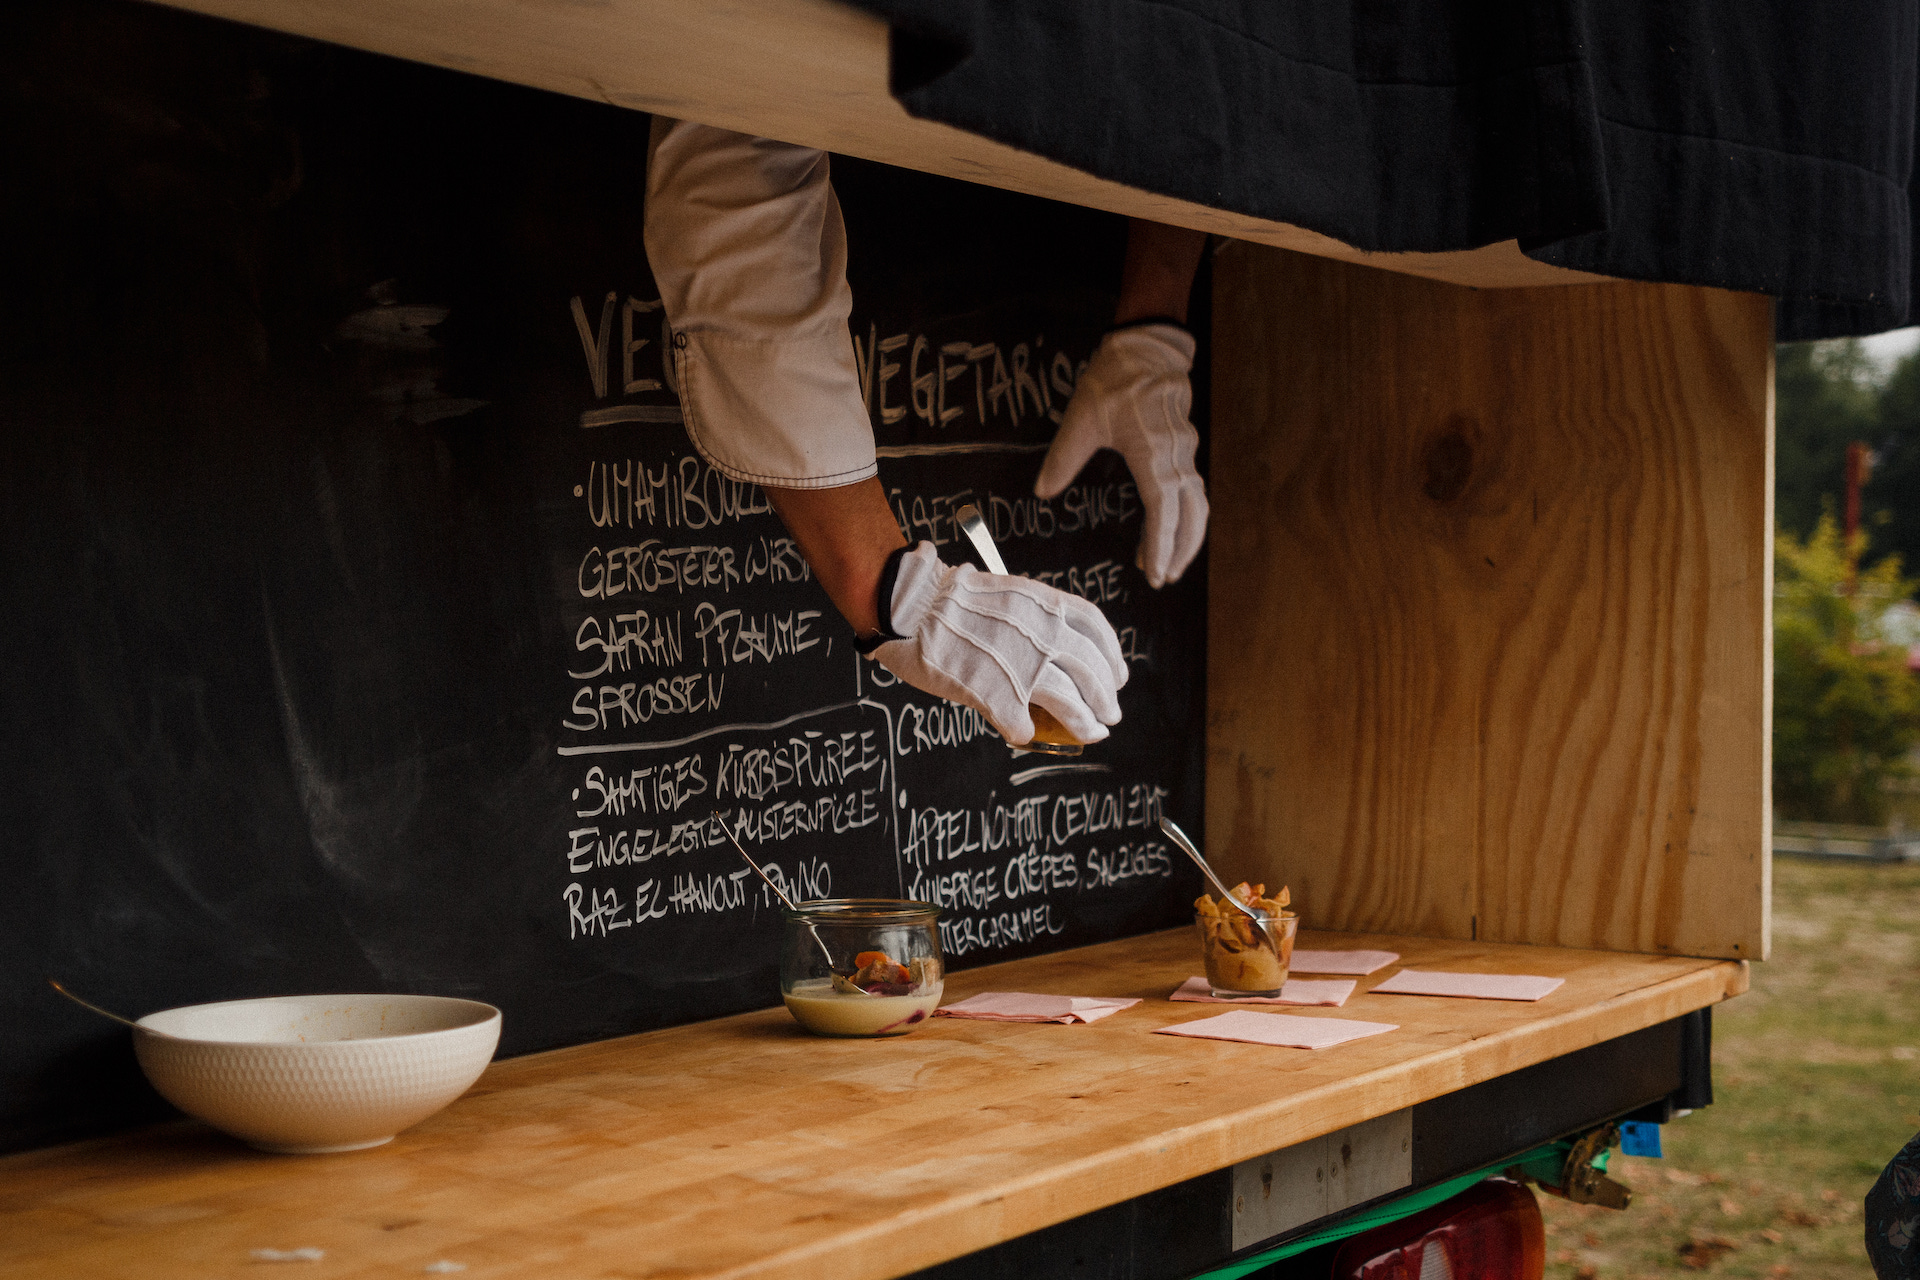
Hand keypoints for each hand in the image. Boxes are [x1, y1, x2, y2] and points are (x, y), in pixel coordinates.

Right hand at [873, 544, 1126, 744]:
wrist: (911, 607)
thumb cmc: (948, 599)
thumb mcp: (1005, 593)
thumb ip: (1031, 618)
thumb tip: (1048, 642)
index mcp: (1044, 605)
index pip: (1095, 631)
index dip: (1112, 656)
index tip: (1119, 674)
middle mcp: (1042, 634)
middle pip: (1091, 672)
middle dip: (1105, 697)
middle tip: (1110, 713)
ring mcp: (1021, 667)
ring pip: (1070, 703)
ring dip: (1084, 723)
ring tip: (1092, 733)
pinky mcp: (997, 696)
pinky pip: (1022, 725)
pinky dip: (1026, 732)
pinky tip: (1024, 733)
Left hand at [1035, 323, 1207, 587]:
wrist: (1148, 349)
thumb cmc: (1114, 380)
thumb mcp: (1082, 418)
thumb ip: (1064, 458)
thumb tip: (1041, 492)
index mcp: (1152, 452)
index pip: (1163, 509)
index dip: (1160, 544)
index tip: (1152, 572)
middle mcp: (1176, 456)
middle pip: (1189, 514)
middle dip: (1178, 550)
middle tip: (1162, 579)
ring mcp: (1186, 452)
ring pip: (1197, 504)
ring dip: (1186, 537)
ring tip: (1167, 565)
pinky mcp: (1186, 450)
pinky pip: (1192, 490)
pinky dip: (1185, 516)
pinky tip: (1167, 530)